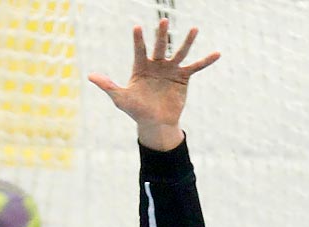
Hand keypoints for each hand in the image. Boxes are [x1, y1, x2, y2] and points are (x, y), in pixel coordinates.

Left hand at [88, 20, 219, 151]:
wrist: (154, 123)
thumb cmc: (136, 109)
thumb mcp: (120, 98)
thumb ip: (108, 85)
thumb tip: (90, 75)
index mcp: (141, 67)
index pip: (139, 50)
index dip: (138, 40)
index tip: (136, 27)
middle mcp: (157, 64)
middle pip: (160, 47)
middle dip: (161, 35)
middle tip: (163, 22)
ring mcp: (171, 69)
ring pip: (179, 52)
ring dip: (186, 41)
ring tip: (194, 29)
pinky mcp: (183, 78)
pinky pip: (196, 67)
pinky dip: (206, 61)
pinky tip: (217, 53)